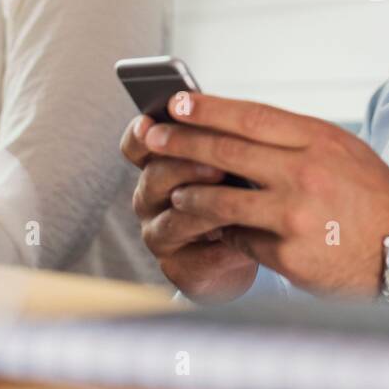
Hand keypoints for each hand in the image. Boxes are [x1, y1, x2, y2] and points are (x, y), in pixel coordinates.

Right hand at [121, 114, 258, 301]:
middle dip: (186, 167)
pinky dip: (222, 251)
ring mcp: (160, 234)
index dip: (140, 135)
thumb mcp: (233, 161)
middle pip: (155, 177)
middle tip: (218, 166)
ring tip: (238, 203)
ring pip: (174, 220)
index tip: (151, 123)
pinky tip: (245, 244)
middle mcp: (151, 197)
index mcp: (158, 163)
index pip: (136, 145)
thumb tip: (239, 120)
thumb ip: (225, 142)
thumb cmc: (240, 192)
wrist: (252, 246)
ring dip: (206, 210)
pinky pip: (197, 259)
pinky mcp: (178, 268)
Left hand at [127, 92, 388, 297]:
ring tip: (176, 193)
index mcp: (320, 140)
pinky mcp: (288, 254)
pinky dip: (227, 234)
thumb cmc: (371, 199)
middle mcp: (306, 173)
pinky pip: (241, 238)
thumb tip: (238, 130)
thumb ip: (296, 141)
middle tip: (151, 137)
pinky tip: (217, 232)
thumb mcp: (344, 153)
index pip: (253, 116)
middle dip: (182, 142)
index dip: (210, 108)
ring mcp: (295, 215)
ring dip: (192, 195)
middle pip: (228, 151)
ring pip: (221, 199)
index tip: (177, 102)